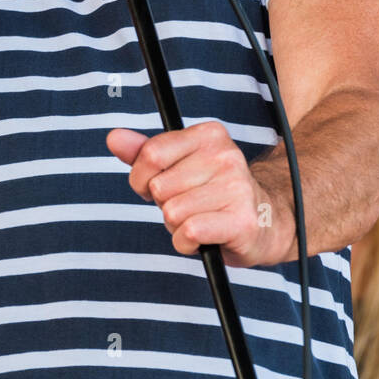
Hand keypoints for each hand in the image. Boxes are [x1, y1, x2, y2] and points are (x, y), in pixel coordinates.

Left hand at [107, 121, 292, 267]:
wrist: (264, 223)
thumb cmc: (213, 194)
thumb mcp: (179, 167)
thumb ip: (144, 153)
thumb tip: (114, 138)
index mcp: (210, 135)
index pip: (151, 154)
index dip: (143, 179)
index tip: (162, 186)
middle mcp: (226, 156)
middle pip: (159, 187)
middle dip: (165, 204)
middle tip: (191, 205)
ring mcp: (236, 187)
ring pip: (171, 212)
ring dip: (177, 226)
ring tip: (201, 220)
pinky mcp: (240, 221)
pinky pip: (188, 232)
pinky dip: (186, 243)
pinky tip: (204, 237)